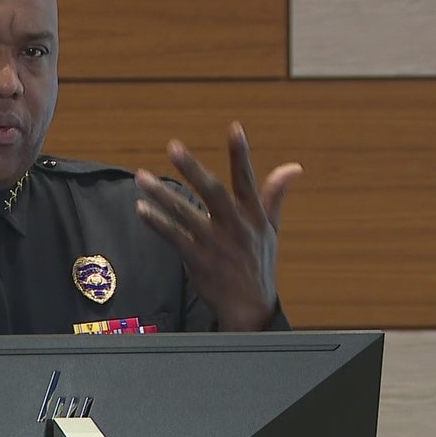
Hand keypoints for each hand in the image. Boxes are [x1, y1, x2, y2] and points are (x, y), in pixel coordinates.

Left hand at [133, 122, 302, 331]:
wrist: (250, 309)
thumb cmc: (259, 265)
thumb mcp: (271, 230)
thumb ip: (275, 195)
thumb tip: (293, 167)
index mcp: (254, 217)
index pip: (247, 180)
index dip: (241, 154)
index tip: (234, 128)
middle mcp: (235, 227)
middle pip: (213, 192)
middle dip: (193, 168)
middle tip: (173, 146)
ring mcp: (216, 244)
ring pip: (186, 214)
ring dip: (162, 195)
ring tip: (142, 176)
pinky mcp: (198, 261)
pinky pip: (174, 238)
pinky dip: (157, 223)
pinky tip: (142, 209)